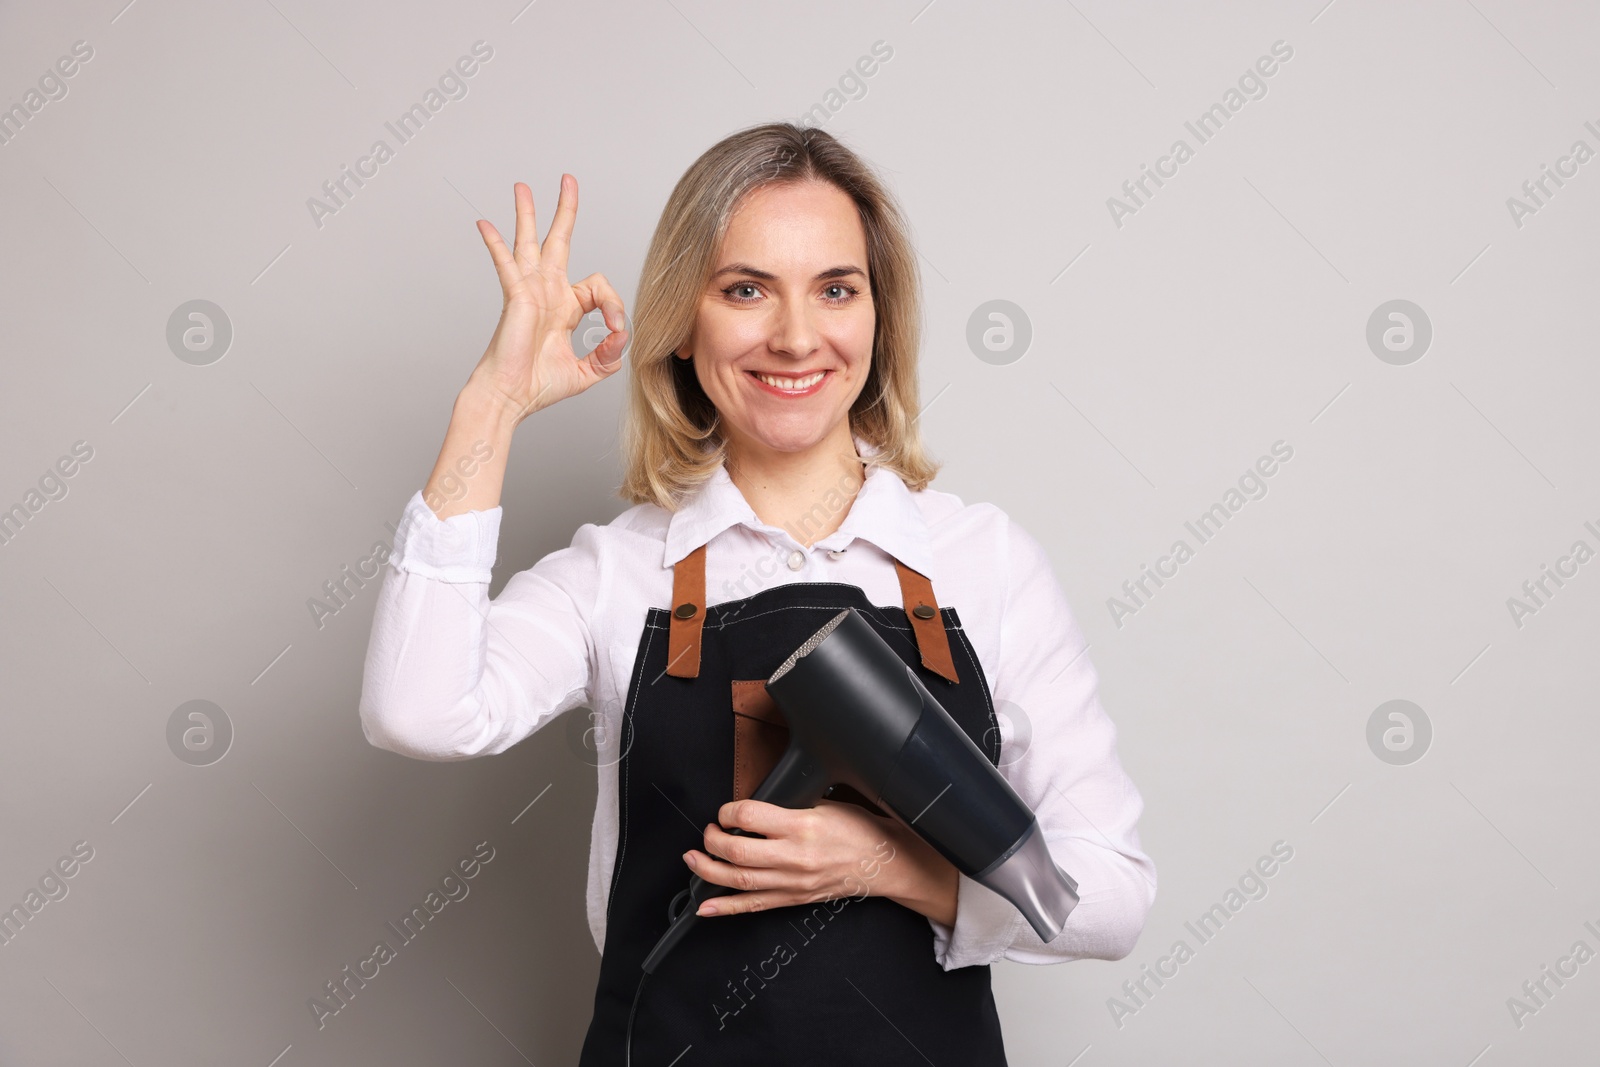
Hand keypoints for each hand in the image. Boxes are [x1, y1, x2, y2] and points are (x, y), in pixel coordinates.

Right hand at [467, 175, 627, 423]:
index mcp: (564, 307)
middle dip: (564, 210)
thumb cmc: (540, 386)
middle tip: (567, 181)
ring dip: (527, 212)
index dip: (614, 305)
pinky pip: (506, 264)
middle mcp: (547, 292)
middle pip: (558, 240)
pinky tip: (485, 224)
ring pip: (529, 241)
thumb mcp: (590, 371)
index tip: (616, 331)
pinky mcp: (517, 297)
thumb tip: (623, 333)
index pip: (597, 286)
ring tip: (523, 186)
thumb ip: (611, 353)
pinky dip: (496, 244)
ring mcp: (530, 291)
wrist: (512, 397)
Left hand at [684, 798, 958, 924]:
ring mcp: (793, 882)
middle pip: (738, 853)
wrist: (884, 861)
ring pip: (739, 882)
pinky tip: (706, 907)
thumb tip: (753, 807)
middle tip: (708, 832)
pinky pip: (754, 906)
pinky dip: (726, 908)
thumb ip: (788, 806)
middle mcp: (795, 857)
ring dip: (708, 872)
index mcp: (802, 826)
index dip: (728, 811)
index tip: (726, 810)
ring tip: (693, 860)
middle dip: (712, 841)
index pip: (749, 818)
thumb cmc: (859, 829)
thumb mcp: (825, 803)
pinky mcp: (794, 899)